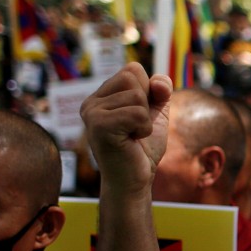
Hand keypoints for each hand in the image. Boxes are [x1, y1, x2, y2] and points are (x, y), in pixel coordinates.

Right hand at [79, 63, 172, 196]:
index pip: (132, 70)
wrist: (135, 181)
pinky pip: (137, 113)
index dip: (148, 91)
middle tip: (135, 128)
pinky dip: (143, 128)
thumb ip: (159, 90)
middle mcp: (91, 102)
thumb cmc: (142, 150)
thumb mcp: (156, 113)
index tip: (140, 116)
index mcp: (101, 97)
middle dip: (146, 104)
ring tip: (132, 136)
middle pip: (133, 77)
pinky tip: (131, 141)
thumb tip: (159, 82)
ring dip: (145, 119)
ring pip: (137, 96)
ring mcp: (91, 112)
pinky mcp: (98, 125)